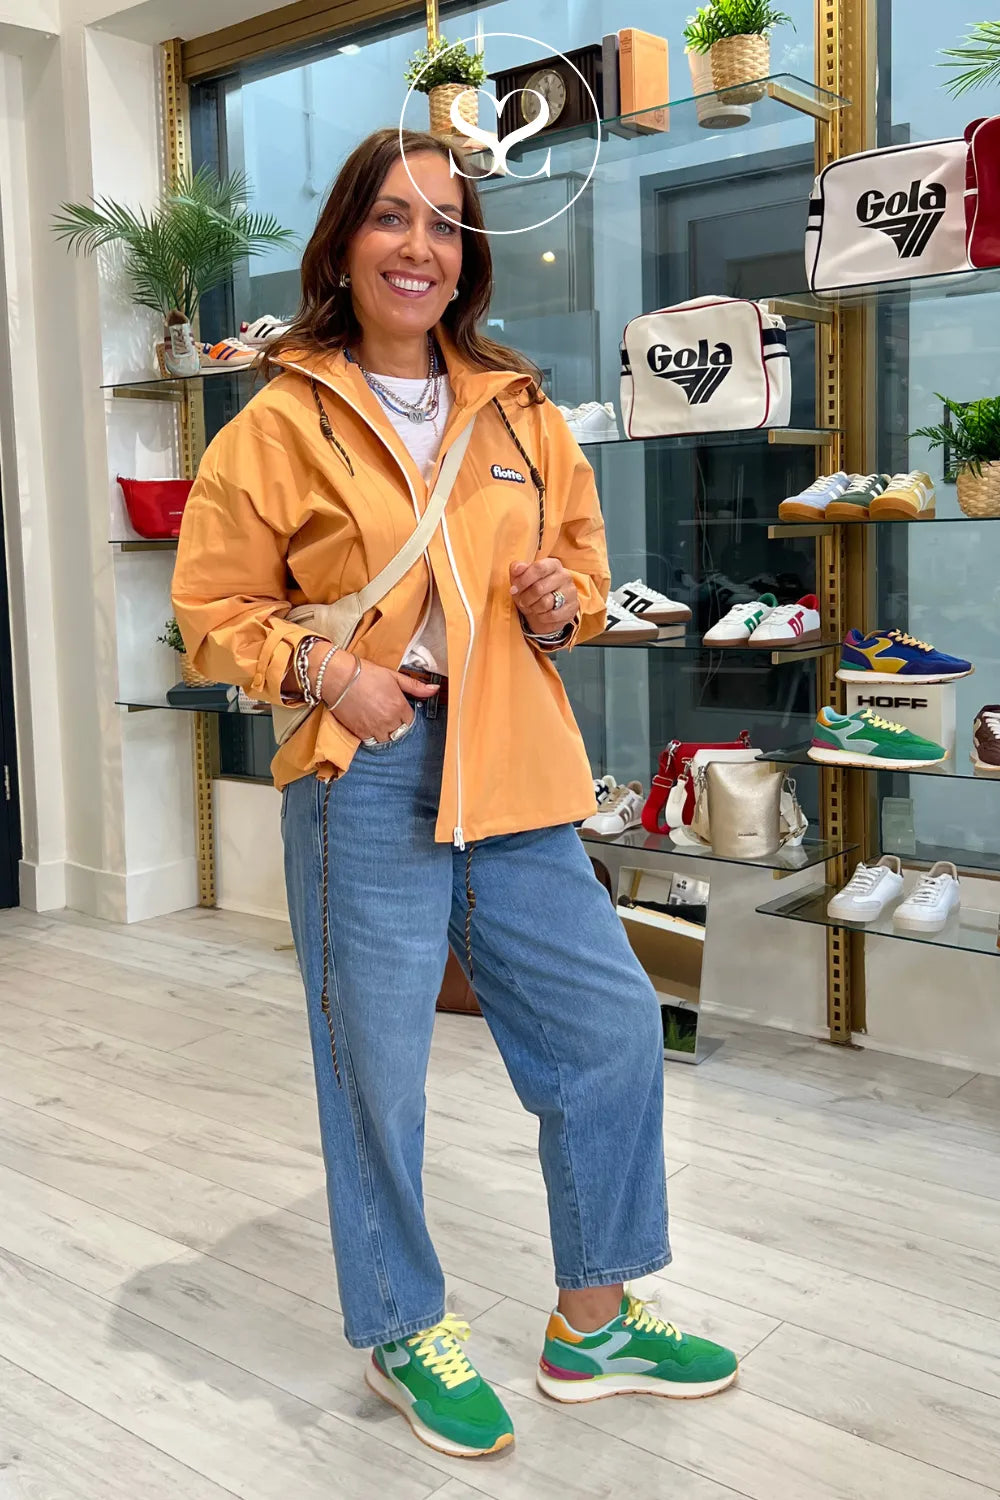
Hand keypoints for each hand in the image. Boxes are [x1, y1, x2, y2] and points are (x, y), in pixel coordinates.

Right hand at [321, 655, 437, 741]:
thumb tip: (435, 689)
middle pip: (399, 731)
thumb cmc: (366, 673)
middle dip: (396, 724)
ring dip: (385, 732)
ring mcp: (374, 728)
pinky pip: (371, 741)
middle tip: (387, 714)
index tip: (398, 709)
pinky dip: (371, 735)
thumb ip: (415, 686)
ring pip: (386, 739)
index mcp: (399, 707)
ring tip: (378, 721)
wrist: (338, 677)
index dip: (405, 715)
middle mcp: (389, 720)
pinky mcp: (359, 732)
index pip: (410, 721)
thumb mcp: (394, 676)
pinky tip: (368, 724)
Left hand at [510, 558, 577, 634]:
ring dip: (533, 607)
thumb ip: (517, 569)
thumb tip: (517, 568)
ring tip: (532, 607)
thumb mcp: (521, 579)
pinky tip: (541, 614)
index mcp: (553, 564)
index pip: (539, 568)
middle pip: (540, 587)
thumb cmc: (531, 591)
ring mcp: (571, 592)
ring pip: (546, 602)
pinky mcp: (573, 608)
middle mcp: (565, 576)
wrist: (543, 611)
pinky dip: (542, 617)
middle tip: (522, 601)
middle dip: (526, 597)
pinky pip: (552, 615)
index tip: (514, 589)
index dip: (523, 580)